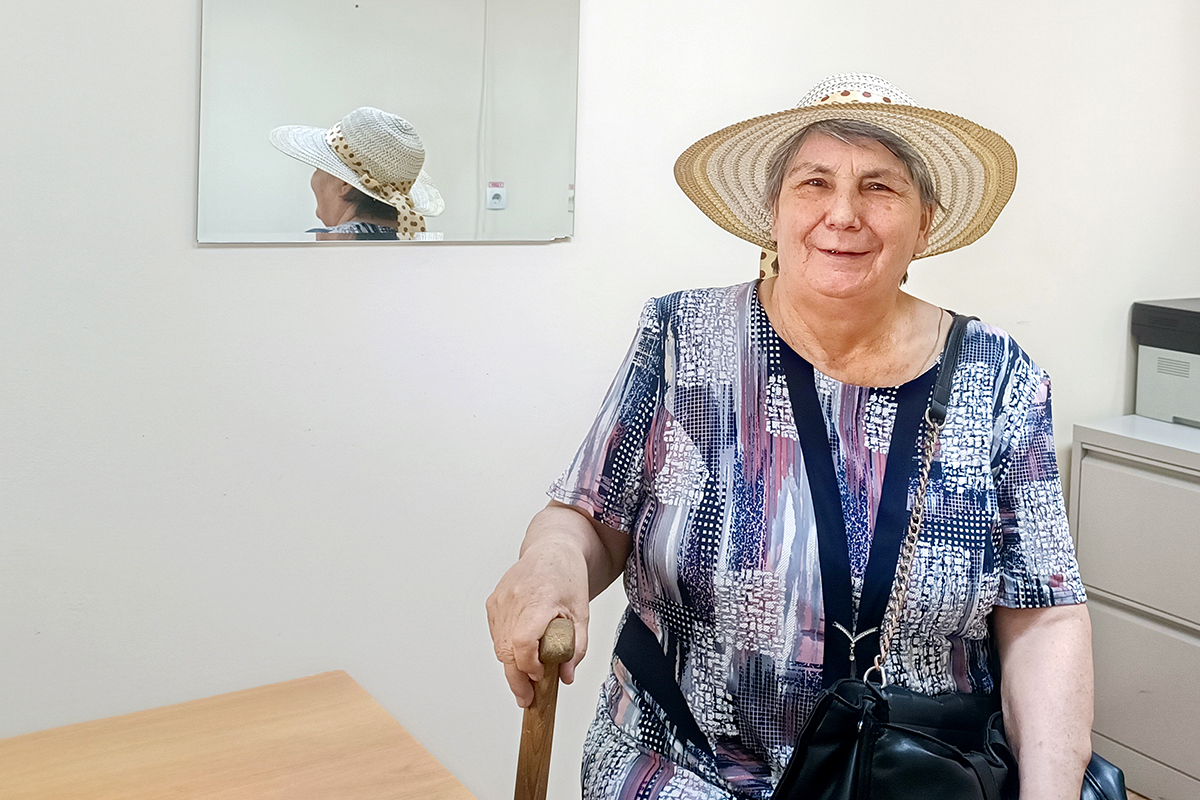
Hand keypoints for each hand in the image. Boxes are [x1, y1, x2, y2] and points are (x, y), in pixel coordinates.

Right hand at [486, 533, 590, 707]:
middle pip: (506, 650)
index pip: (523, 641)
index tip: (539, 677)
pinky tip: (521, 653)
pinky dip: (507, 648)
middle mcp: (514, 599)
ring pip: (499, 646)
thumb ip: (575, 647)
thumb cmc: (568, 578)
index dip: (529, 665)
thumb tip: (566, 677)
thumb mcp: (582, 614)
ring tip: (527, 678)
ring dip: (511, 665)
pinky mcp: (492, 603)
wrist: (551, 551)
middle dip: (516, 678)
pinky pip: (496, 635)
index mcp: (539, 600)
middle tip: (527, 698)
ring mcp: (500, 601)